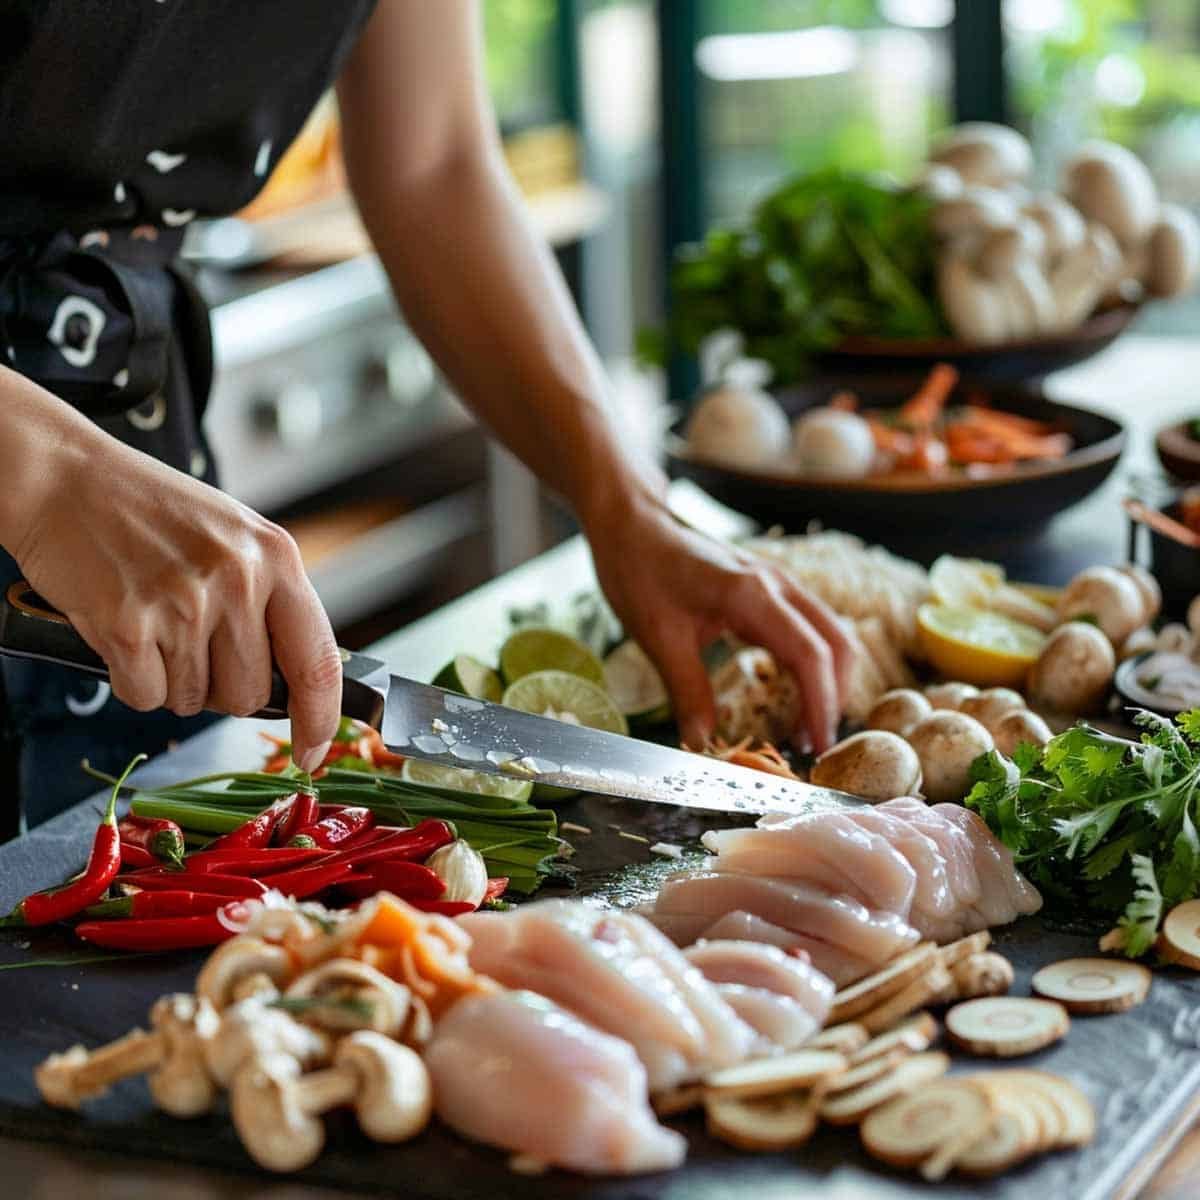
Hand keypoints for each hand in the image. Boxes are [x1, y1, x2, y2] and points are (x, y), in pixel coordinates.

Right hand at [10, 423, 340, 769]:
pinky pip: (146, 696)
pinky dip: (133, 679)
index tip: (313, 752)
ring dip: (173, 679)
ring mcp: (185, 604)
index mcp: (276, 557)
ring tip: (155, 622)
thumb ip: (270, 601)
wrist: (64, 477)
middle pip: (249, 695)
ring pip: (195, 700)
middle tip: (190, 642)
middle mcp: (239, 581)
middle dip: (221, 687)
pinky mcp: (130, 625)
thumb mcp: (236, 538)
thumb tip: (294, 685)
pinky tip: (125, 630)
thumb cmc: (151, 510)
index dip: (319, 719)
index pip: (318, 661)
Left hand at [583, 491, 855, 753]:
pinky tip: (787, 693)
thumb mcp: (658, 638)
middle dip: (833, 697)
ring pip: (829, 634)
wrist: (632, 524)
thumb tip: (702, 743)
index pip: (810, 654)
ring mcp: (779, 583)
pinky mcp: (771, 588)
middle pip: (837, 644)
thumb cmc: (640, 571)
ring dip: (826, 680)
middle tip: (810, 744)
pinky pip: (809, 628)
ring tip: (800, 726)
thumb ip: (687, 692)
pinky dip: (810, 664)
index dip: (820, 704)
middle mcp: (777, 584)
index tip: (815, 745)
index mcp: (751, 594)